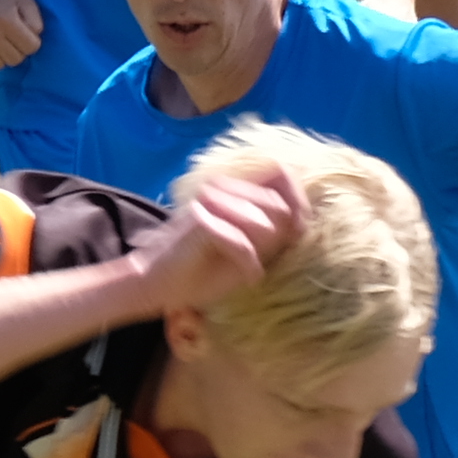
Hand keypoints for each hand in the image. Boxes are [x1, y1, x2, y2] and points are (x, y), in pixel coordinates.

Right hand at [0, 0, 46, 68]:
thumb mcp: (23, 0)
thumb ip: (35, 20)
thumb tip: (35, 38)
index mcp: (6, 19)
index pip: (31, 47)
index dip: (32, 41)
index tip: (25, 34)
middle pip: (15, 60)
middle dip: (18, 50)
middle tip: (12, 39)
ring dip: (2, 55)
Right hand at [126, 155, 308, 312]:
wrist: (155, 286)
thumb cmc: (201, 272)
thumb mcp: (248, 251)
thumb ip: (274, 232)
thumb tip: (302, 218)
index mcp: (232, 190)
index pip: (280, 171)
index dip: (297, 197)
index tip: (300, 227)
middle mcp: (220, 188)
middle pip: (276, 202)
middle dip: (283, 232)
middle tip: (274, 255)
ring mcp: (209, 202)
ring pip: (263, 221)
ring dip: (262, 251)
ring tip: (252, 269)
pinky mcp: (200, 222)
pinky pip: (242, 242)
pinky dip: (249, 264)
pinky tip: (248, 277)